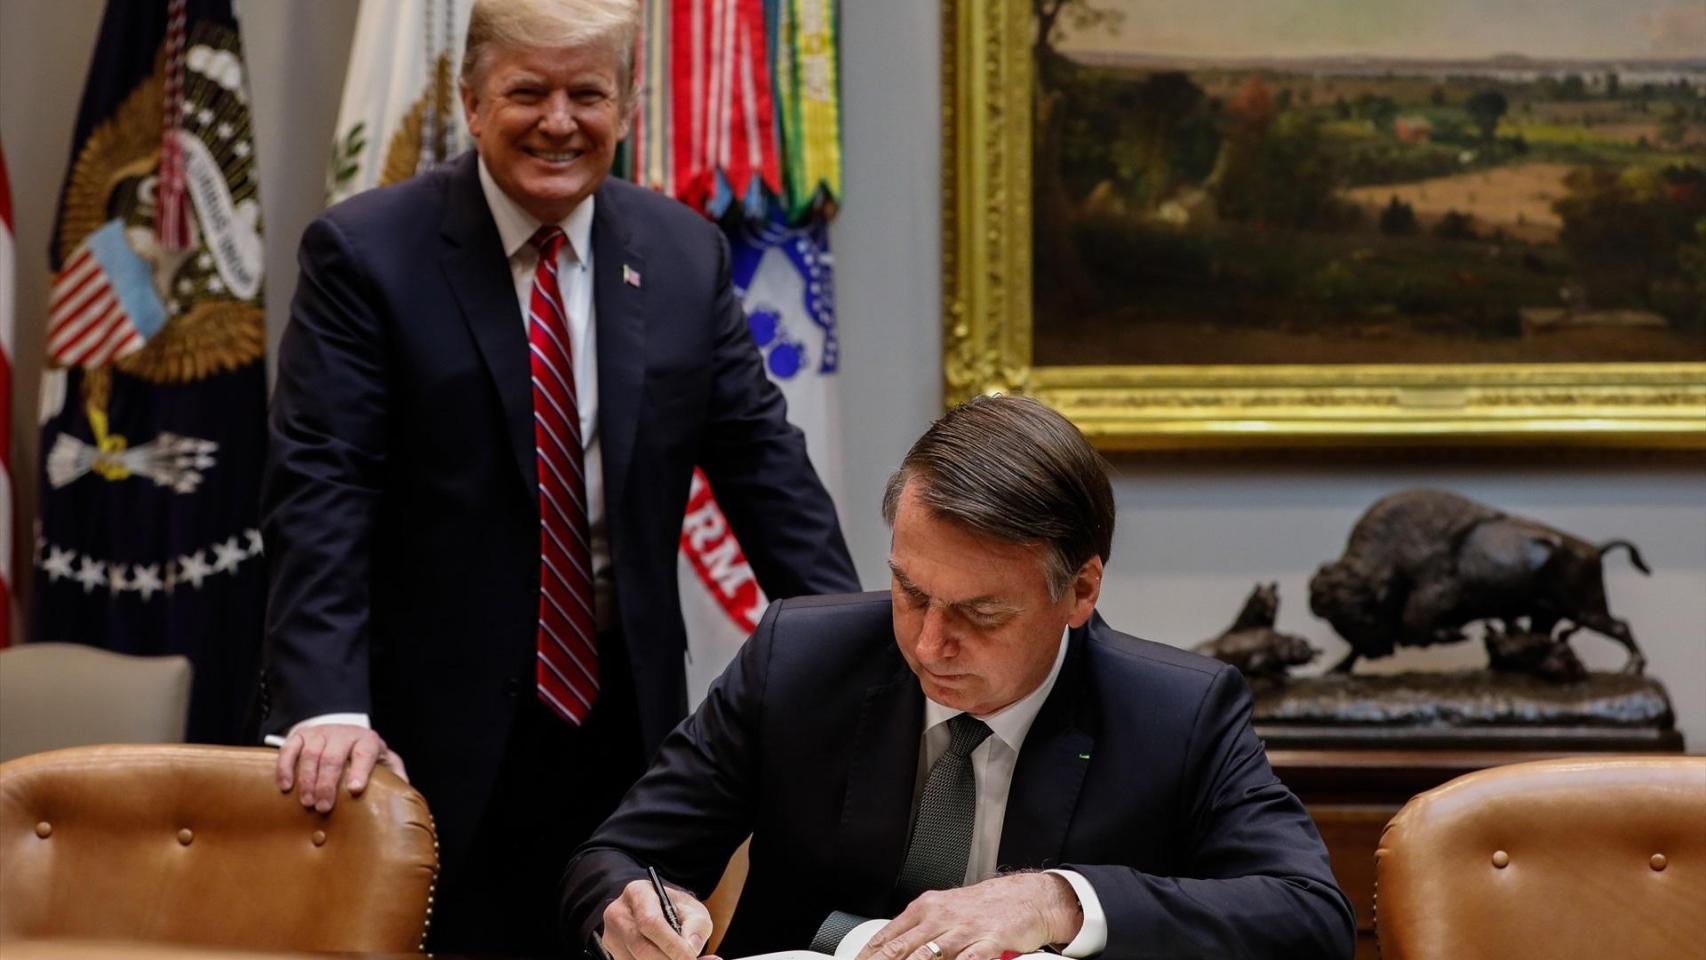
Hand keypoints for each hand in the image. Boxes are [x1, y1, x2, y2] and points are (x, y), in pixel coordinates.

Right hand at [275, 723, 406, 812]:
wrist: (343, 734)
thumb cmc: (365, 757)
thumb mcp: (384, 763)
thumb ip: (396, 777)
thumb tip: (406, 796)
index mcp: (367, 741)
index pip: (365, 753)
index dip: (360, 771)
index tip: (355, 790)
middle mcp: (344, 733)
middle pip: (334, 756)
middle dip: (328, 784)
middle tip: (323, 807)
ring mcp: (321, 733)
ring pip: (311, 754)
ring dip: (307, 780)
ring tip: (307, 803)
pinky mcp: (300, 735)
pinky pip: (290, 749)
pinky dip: (286, 768)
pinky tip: (286, 787)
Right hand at [602, 877, 714, 959]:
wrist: (659, 913)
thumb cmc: (676, 910)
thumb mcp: (692, 910)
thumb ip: (696, 926)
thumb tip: (691, 947)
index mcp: (637, 892)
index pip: (650, 922)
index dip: (671, 944)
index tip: (691, 957)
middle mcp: (618, 913)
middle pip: (641, 947)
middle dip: (668, 959)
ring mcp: (612, 935)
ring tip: (682, 959)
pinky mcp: (613, 952)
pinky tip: (669, 959)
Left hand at [856, 874, 1081, 959]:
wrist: (1026, 897)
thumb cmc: (984, 907)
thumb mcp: (944, 911)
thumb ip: (918, 931)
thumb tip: (890, 950)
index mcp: (925, 908)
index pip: (887, 937)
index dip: (868, 957)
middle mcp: (941, 917)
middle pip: (901, 949)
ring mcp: (964, 930)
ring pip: (928, 956)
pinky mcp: (989, 941)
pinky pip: (970, 959)